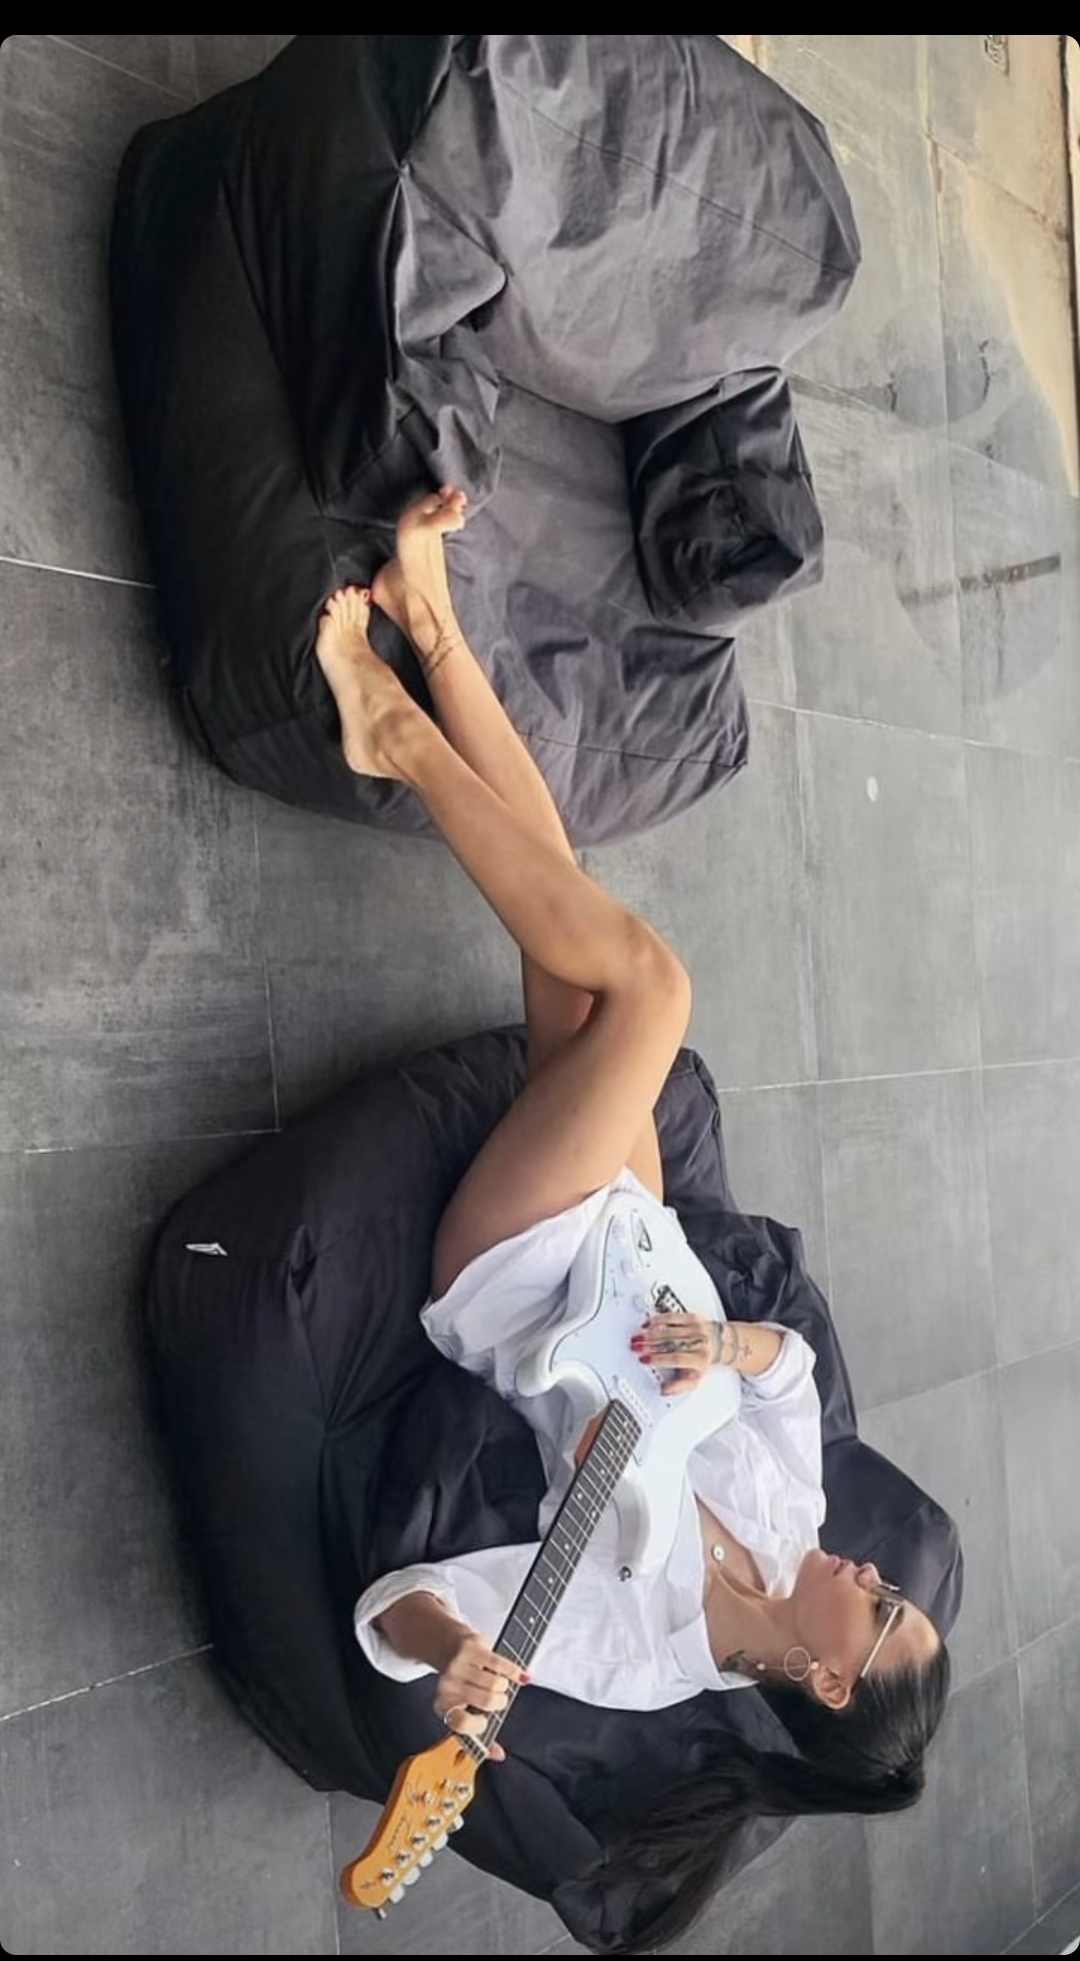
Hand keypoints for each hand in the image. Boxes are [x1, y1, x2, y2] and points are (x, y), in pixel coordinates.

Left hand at [434, 1630, 529, 1761]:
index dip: (478, 1725)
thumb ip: (480, 1736)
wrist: (444, 1645)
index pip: (461, 1723)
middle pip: (488, 1701)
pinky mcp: (471, 1648)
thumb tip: (498, 1755)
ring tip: (497, 1683)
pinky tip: (519, 1675)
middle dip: (499, 1702)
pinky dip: (513, 1671)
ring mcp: (459, 1666)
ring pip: (497, 1683)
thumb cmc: (459, 1685)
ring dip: (504, 1685)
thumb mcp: (463, 1710)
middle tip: (497, 1698)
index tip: (485, 1722)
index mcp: (443, 1706)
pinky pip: (501, 1664)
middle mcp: (448, 1686)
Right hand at [630, 1313, 724, 1396]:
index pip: (677, 1358)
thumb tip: (664, 1390)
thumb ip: (679, 1387)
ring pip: (669, 1330)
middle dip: (650, 1344)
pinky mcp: (692, 1318)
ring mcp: (695, 1329)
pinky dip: (658, 1319)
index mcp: (699, 1359)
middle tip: (635, 1347)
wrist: (721, 1342)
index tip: (645, 1359)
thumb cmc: (703, 1361)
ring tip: (637, 1336)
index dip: (660, 1359)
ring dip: (650, 1333)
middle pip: (670, 1343)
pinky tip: (647, 1323)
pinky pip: (673, 1317)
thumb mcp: (695, 1378)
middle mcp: (698, 1342)